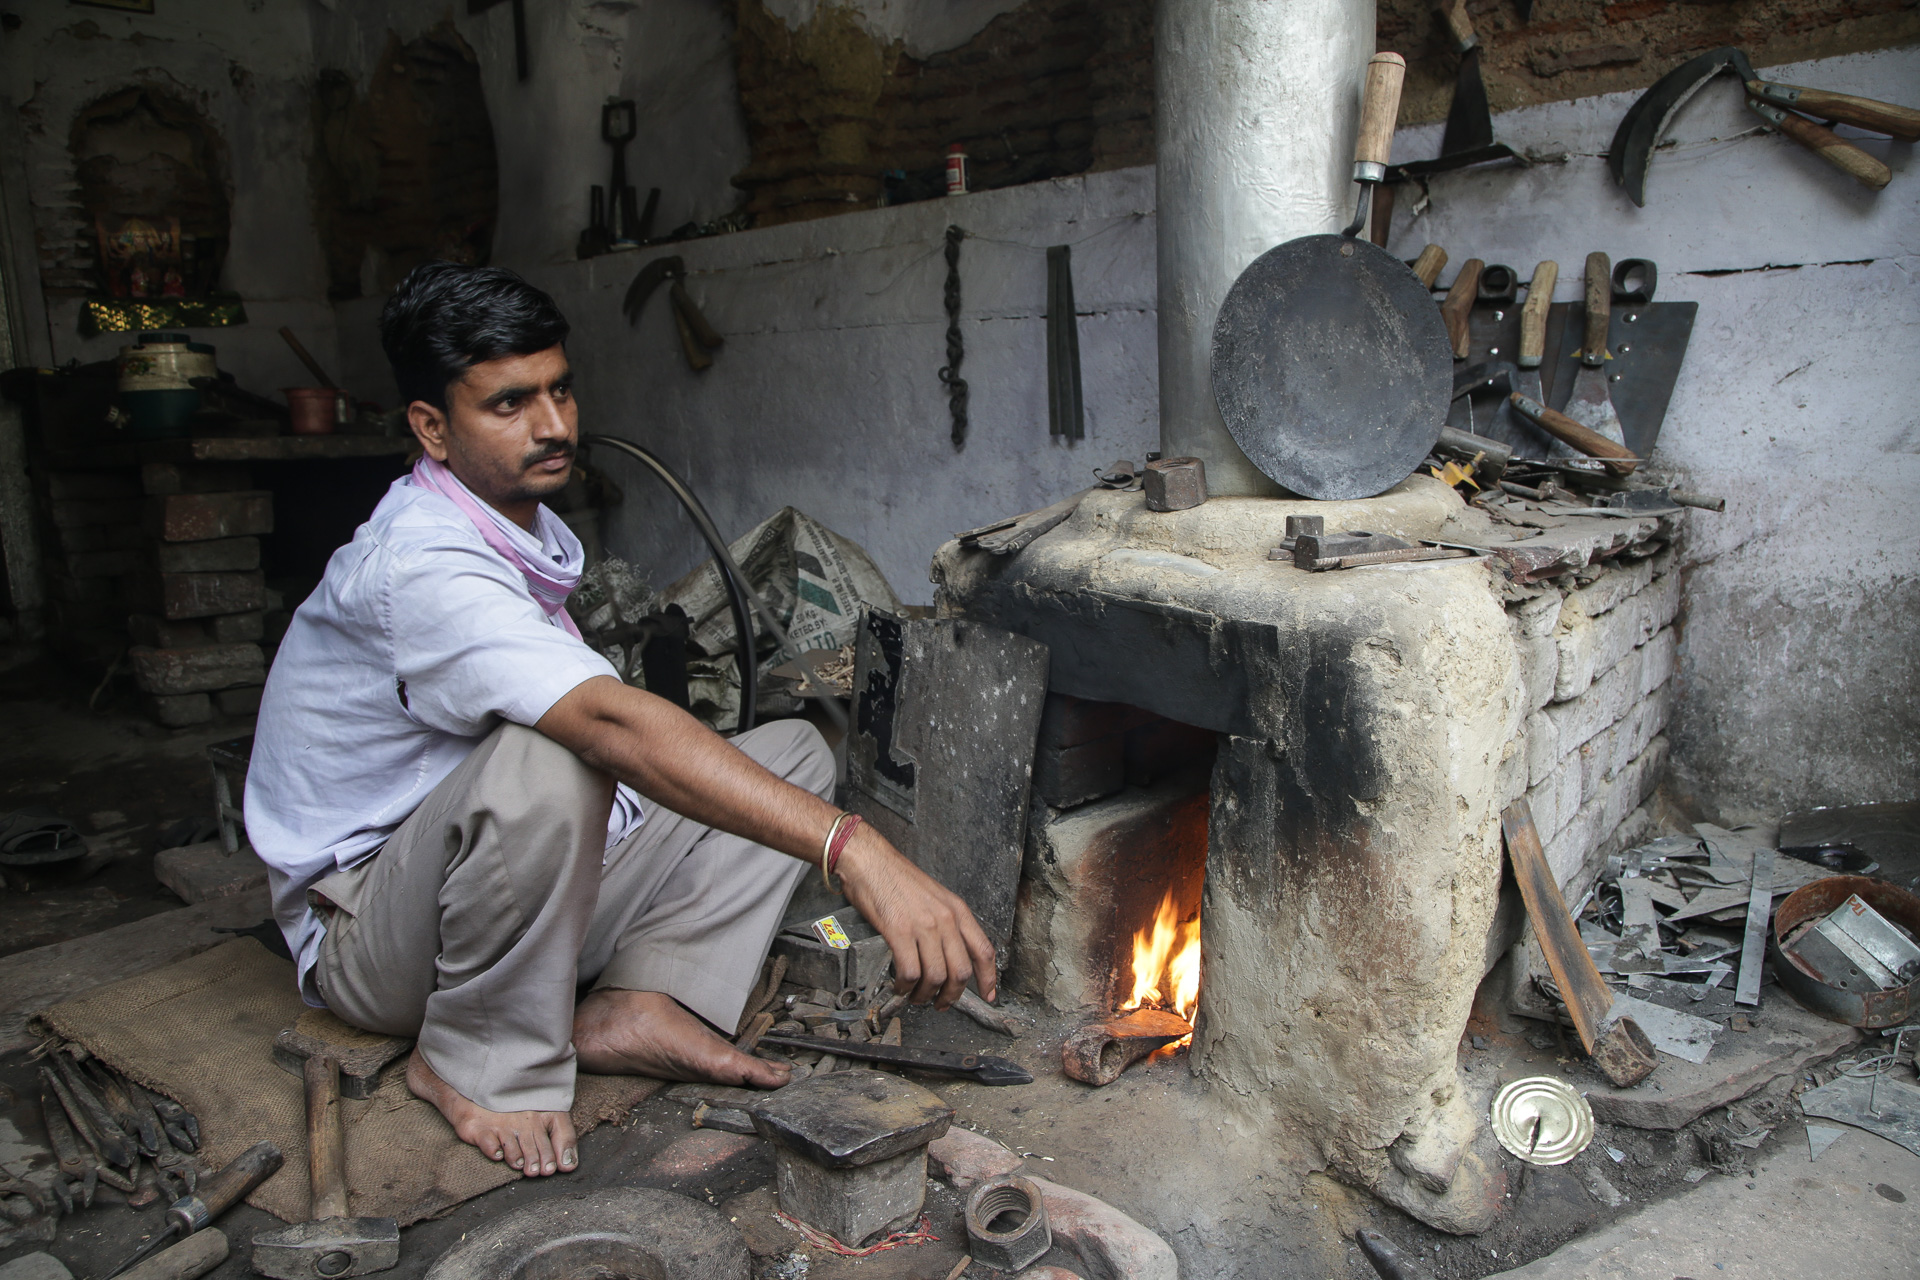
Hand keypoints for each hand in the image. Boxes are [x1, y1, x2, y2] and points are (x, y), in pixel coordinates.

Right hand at [835, 825, 997, 1008]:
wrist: (870, 861)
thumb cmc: (896, 878)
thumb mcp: (935, 897)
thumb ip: (946, 924)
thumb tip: (949, 956)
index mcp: (957, 910)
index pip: (983, 951)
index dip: (988, 978)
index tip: (988, 995)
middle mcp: (945, 919)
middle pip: (960, 972)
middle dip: (952, 995)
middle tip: (941, 1004)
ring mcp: (923, 925)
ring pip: (936, 977)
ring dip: (925, 995)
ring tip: (916, 997)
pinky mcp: (899, 931)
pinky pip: (909, 972)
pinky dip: (905, 986)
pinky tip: (900, 986)